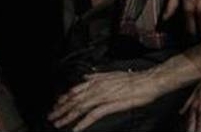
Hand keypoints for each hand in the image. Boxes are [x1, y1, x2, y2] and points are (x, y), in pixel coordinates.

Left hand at [48, 70, 162, 131]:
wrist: (150, 80)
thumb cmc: (135, 79)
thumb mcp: (114, 74)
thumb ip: (98, 76)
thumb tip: (86, 77)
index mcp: (98, 81)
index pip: (76, 90)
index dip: (64, 98)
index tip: (56, 104)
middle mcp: (98, 88)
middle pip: (75, 100)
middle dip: (61, 109)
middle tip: (51, 117)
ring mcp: (103, 97)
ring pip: (80, 107)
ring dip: (67, 117)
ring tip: (59, 124)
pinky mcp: (111, 105)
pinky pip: (93, 115)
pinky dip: (83, 123)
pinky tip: (76, 129)